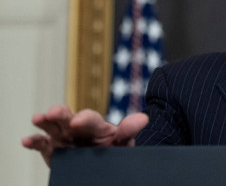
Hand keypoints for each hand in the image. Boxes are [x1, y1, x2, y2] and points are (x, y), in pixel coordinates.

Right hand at [21, 105, 148, 166]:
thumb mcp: (123, 142)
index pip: (91, 119)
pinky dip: (34, 142)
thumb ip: (128, 131)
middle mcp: (78, 129)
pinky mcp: (53, 149)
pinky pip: (42, 144)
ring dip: (46, 122)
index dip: (85, 119)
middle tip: (54, 113)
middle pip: (68, 118)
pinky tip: (27, 140)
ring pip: (53, 127)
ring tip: (38, 118)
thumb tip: (143, 118)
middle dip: (61, 114)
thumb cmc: (114, 151)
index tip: (78, 121)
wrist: (104, 167)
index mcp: (96, 126)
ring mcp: (64, 138)